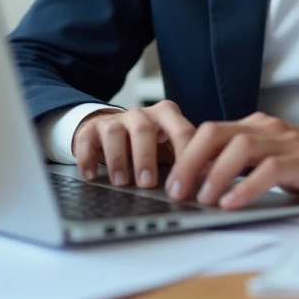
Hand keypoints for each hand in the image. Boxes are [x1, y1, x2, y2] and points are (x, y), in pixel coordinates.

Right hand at [72, 100, 195, 188]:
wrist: (113, 129)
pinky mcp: (92, 128)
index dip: (185, 155)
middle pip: (143, 129)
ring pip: (114, 132)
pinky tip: (91, 177)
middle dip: (145, 157)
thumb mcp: (170, 147)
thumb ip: (188, 159)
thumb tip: (211, 179)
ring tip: (122, 183)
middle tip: (148, 183)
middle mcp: (141, 114)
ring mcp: (115, 120)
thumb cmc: (150, 144)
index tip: (186, 180)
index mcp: (167, 115)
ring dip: (118, 159)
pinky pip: (87, 140)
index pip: (181, 130)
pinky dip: (88, 159)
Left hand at [164, 112, 298, 209]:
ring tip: (200, 199)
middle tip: (176, 190)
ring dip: (214, 174)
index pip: (209, 132)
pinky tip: (232, 203)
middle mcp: (268, 129)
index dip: (185, 154)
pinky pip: (269, 169)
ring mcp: (287, 142)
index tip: (170, 181)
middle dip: (189, 161)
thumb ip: (245, 164)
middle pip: (215, 133)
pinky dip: (247, 186)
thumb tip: (203, 184)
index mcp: (257, 127)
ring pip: (239, 147)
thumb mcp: (275, 160)